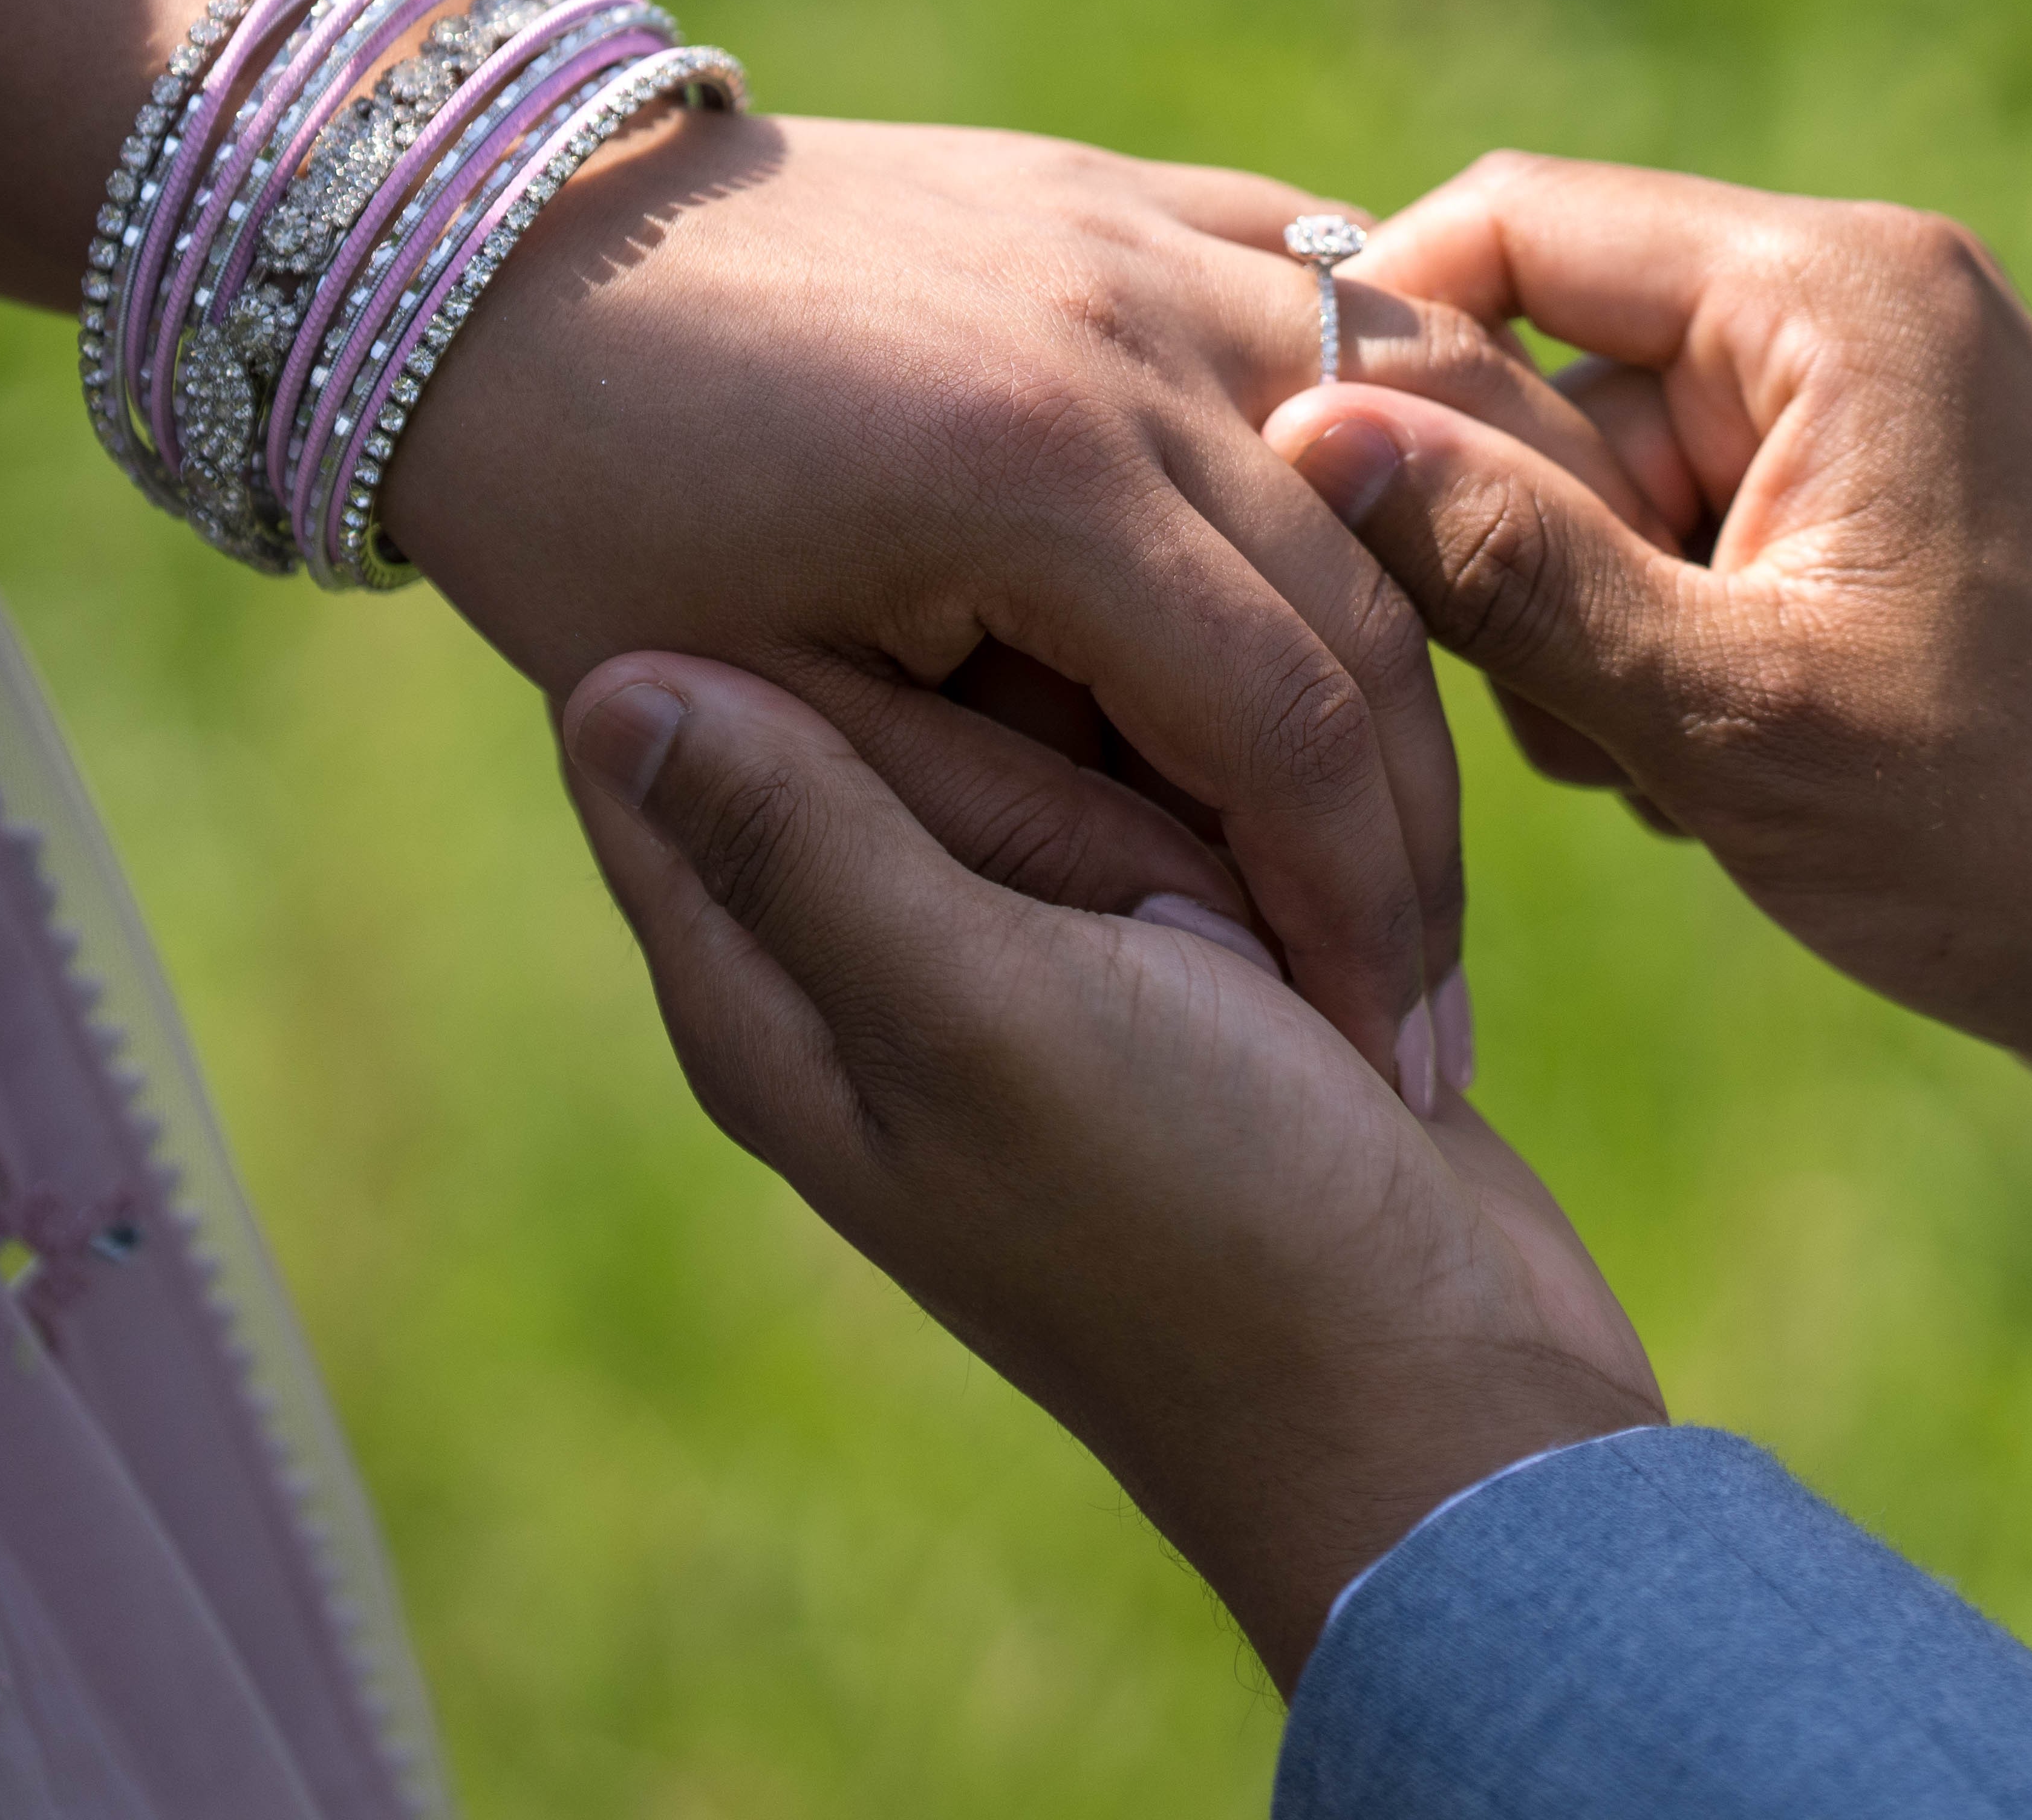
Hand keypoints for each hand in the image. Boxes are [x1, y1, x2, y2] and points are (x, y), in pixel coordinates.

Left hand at [391, 115, 1659, 1100]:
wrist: (478, 256)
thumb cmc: (584, 521)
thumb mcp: (769, 707)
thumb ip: (986, 808)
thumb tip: (1206, 893)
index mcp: (1032, 475)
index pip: (1287, 725)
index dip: (1355, 908)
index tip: (1386, 1047)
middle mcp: (1117, 329)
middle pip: (1373, 593)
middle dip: (1420, 812)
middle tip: (1434, 985)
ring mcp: (1129, 231)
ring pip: (1400, 419)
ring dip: (1461, 589)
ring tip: (1462, 783)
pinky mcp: (1116, 185)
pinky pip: (1329, 276)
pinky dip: (1409, 401)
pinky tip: (1435, 523)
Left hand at [559, 649, 1659, 1686]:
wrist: (1440, 1388)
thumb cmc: (1203, 1222)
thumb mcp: (980, 1020)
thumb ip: (806, 848)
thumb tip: (591, 684)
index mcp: (777, 994)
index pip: (689, 735)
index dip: (797, 642)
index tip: (933, 653)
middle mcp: (877, 965)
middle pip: (886, 703)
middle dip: (1020, 715)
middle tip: (1132, 860)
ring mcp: (1032, 952)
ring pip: (1047, 723)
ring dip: (1155, 752)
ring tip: (1229, 892)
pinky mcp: (1168, 937)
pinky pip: (1167, 778)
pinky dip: (1235, 787)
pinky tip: (1299, 854)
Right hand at [1293, 155, 2031, 1302]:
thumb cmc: (2019, 840)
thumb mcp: (1726, 715)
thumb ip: (1512, 567)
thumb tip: (1310, 433)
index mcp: (1836, 291)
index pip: (1515, 221)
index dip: (1388, 346)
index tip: (1318, 508)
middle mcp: (1869, 298)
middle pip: (1563, 356)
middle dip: (1524, 541)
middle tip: (1585, 726)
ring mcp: (1897, 395)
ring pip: (1622, 464)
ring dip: (1600, 621)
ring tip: (1687, 770)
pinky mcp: (1906, 493)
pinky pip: (1710, 521)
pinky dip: (1684, 644)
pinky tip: (1744, 770)